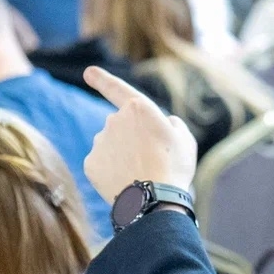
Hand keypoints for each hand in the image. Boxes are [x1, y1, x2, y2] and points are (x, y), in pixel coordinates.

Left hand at [82, 66, 197, 203]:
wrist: (154, 200)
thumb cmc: (174, 168)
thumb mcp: (185, 140)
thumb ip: (172, 125)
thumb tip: (164, 123)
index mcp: (139, 108)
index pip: (116, 88)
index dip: (101, 79)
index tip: (88, 72)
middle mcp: (114, 120)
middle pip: (121, 126)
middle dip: (131, 139)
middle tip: (150, 161)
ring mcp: (100, 141)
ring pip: (110, 145)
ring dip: (122, 155)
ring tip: (139, 175)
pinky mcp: (91, 162)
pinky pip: (101, 163)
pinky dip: (111, 171)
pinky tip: (126, 182)